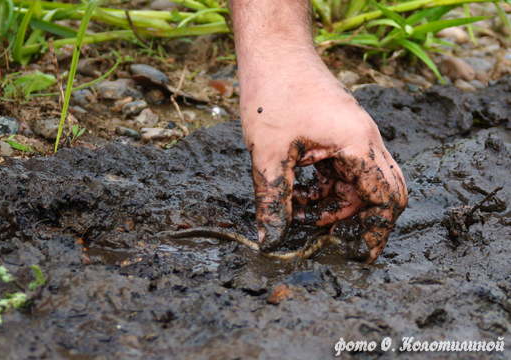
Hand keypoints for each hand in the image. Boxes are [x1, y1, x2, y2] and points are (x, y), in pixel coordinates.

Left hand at [239, 51, 407, 263]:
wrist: (274, 52)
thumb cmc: (273, 94)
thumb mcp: (268, 154)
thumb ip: (274, 200)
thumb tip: (271, 240)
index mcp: (358, 144)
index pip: (385, 199)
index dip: (378, 232)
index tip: (364, 256)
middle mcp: (366, 139)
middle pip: (382, 191)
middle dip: (357, 217)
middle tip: (328, 235)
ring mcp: (355, 134)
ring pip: (359, 181)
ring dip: (332, 201)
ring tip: (297, 207)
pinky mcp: (341, 132)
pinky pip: (344, 168)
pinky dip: (324, 185)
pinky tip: (297, 187)